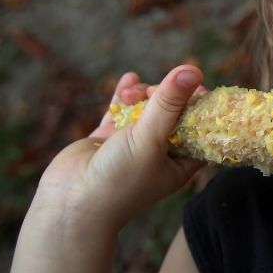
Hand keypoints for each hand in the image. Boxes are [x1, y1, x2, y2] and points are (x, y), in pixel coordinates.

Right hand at [34, 66, 205, 234]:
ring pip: (146, 108)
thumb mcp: (151, 139)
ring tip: (131, 93)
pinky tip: (129, 79)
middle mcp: (158, 153)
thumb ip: (170, 103)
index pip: (201, 129)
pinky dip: (124, 95)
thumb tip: (193, 69)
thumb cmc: (118, 180)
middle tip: (154, 93)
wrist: (70, 203)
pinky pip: (120, 110)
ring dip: (142, 94)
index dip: (202, 108)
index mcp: (179, 163)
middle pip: (172, 113)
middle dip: (165, 95)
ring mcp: (131, 144)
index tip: (198, 86)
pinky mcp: (107, 138)